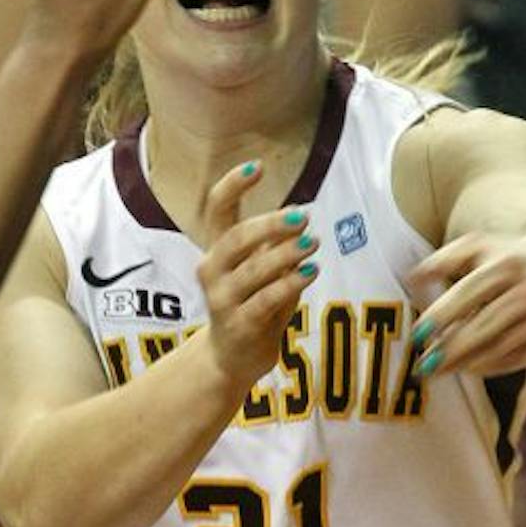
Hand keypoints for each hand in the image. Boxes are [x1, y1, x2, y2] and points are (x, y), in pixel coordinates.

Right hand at [194, 162, 319, 387]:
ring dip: (286, 254)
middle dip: (270, 224)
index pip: (217, 209)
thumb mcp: (259, 270)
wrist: (232, 359)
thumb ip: (273, 246)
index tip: (257, 166)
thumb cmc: (250, 306)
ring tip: (313, 244)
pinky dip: (289, 284)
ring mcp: (222, 300)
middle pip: (236, 237)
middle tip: (303, 217)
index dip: (233, 185)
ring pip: (253, 269)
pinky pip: (265, 300)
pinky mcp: (238, 325)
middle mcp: (212, 271)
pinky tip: (310, 271)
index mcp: (217, 250)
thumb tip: (295, 216)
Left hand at [403, 232, 525, 376]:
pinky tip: (468, 368)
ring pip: (500, 348)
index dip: (441, 315)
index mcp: (508, 263)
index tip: (417, 334)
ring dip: (466, 362)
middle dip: (450, 349)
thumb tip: (410, 279)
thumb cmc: (510, 256)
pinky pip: (518, 360)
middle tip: (423, 364)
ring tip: (439, 370)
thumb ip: (443, 259)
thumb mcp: (479, 246)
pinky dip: (491, 367)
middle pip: (483, 326)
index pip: (468, 292)